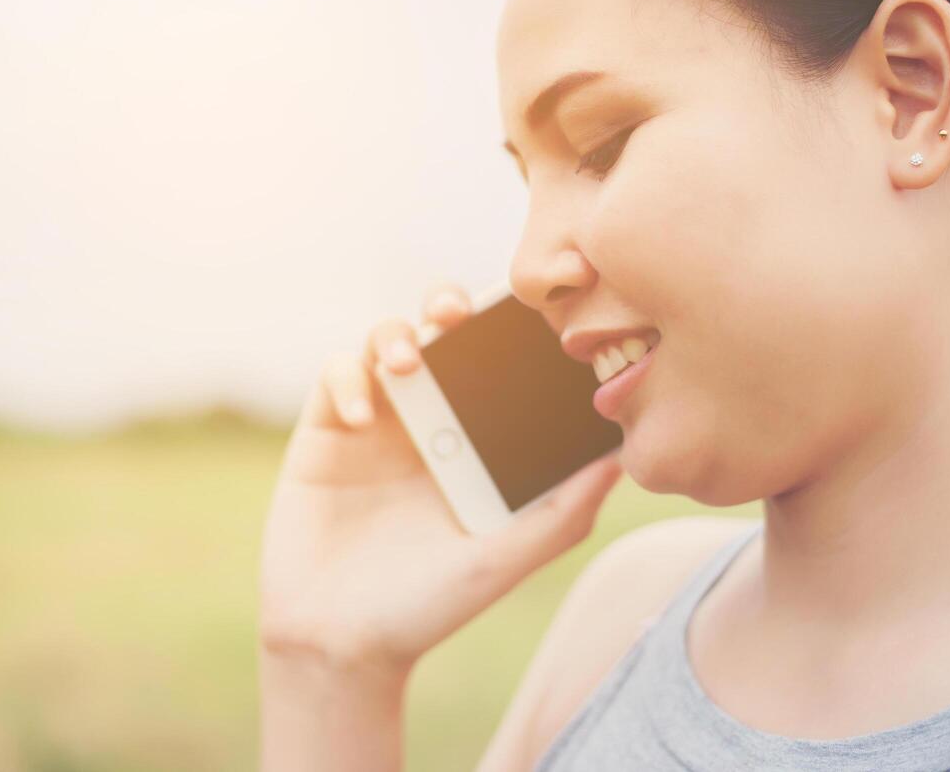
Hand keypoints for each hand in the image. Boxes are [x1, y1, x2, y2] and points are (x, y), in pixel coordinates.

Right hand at [257, 283, 623, 674]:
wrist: (338, 642)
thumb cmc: (428, 608)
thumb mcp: (506, 559)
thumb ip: (563, 511)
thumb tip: (624, 457)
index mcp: (477, 443)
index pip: (498, 366)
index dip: (510, 332)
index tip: (527, 314)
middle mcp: (429, 422)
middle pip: (441, 334)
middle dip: (450, 306)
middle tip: (459, 313)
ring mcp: (376, 421)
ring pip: (387, 339)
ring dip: (396, 334)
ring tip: (406, 361)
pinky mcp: (325, 429)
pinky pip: (336, 373)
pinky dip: (349, 378)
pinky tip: (362, 415)